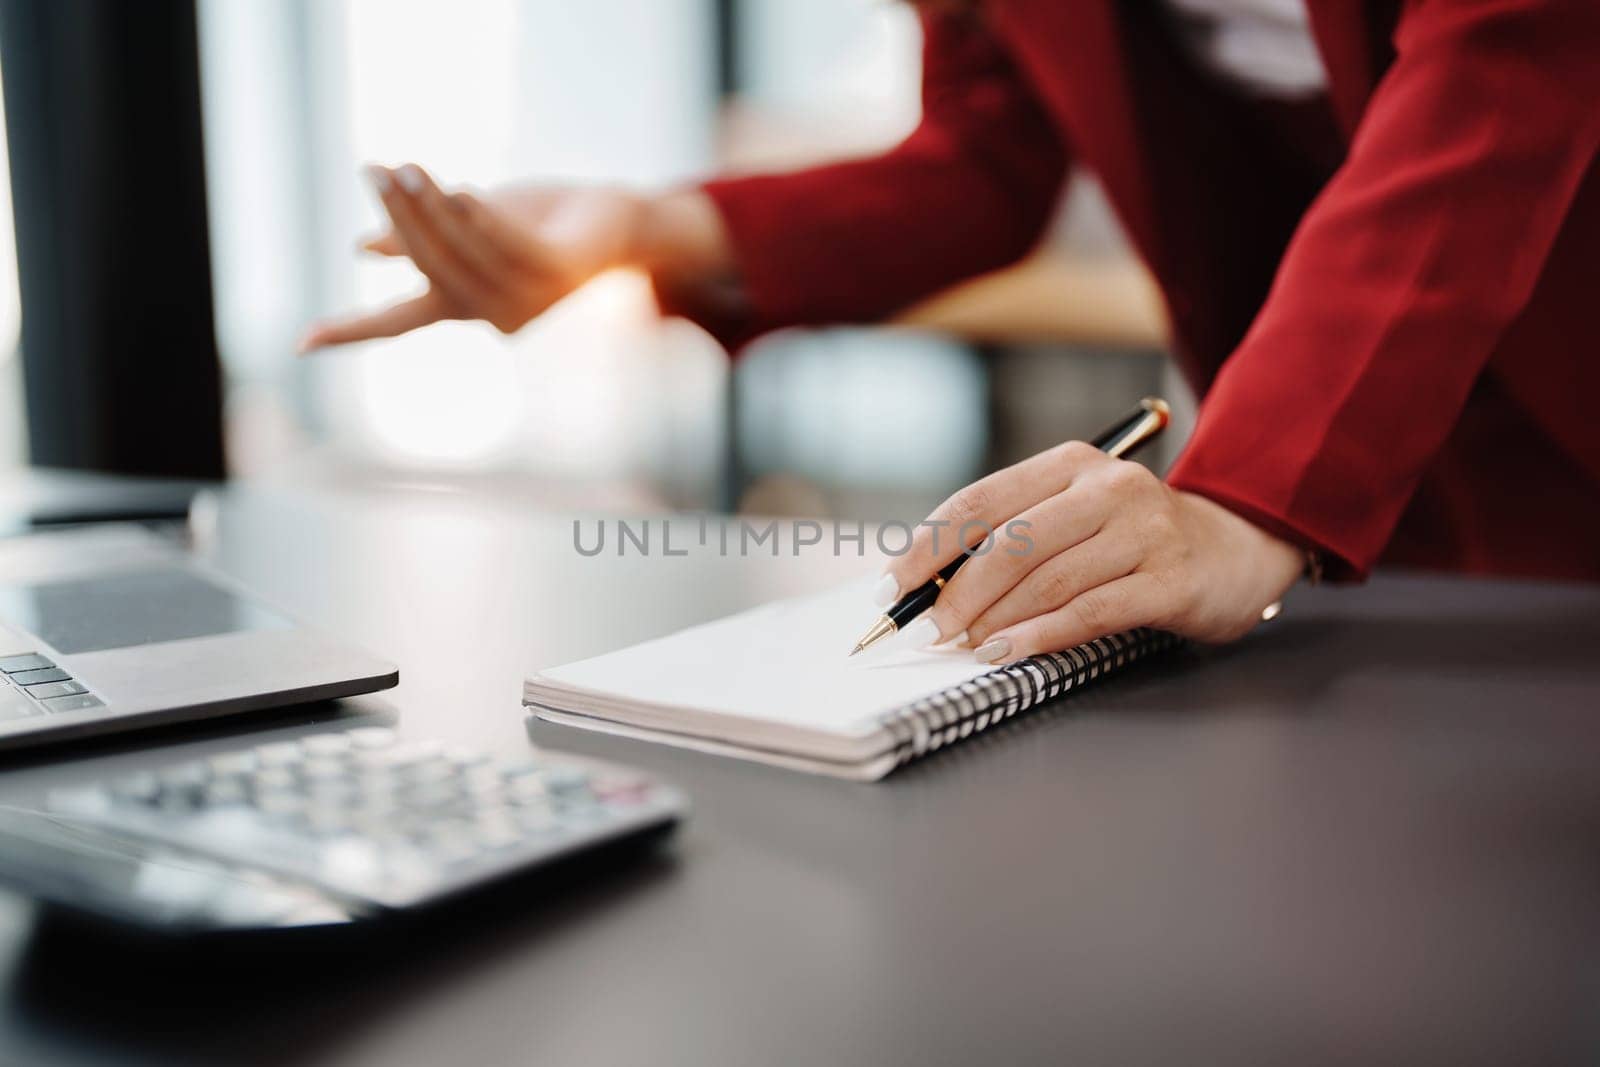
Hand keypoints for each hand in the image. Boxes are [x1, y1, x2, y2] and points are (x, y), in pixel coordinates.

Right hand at [299, 165, 728, 351]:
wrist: (617, 222)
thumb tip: (360, 249)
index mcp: (466, 308)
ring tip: (409, 168)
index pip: (398, 324)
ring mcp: (531, 299)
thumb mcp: (470, 228)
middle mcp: (495, 315)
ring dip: (434, 210)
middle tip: (376, 171)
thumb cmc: (540, 225)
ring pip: (467, 257)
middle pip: (430, 272)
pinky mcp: (560, 271)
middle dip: (400, 219)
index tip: (299, 345)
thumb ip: (422, 239)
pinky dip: (483, 220)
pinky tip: (463, 190)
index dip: (350, 333)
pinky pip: (510, 247)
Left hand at [879, 441, 1304, 662]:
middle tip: (925, 630)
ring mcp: (1143, 532)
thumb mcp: (1075, 517)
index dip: (927, 547)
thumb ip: (1014, 538)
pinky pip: (1090, 610)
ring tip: (959, 646)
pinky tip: (1007, 652)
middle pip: (1010, 542)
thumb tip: (929, 584)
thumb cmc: (1136, 539)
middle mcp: (1107, 488)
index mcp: (1071, 464)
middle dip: (955, 592)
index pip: (980, 501)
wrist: (1239, 548)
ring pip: (1046, 580)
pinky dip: (1040, 635)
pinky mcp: (1170, 579)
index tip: (891, 587)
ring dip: (991, 620)